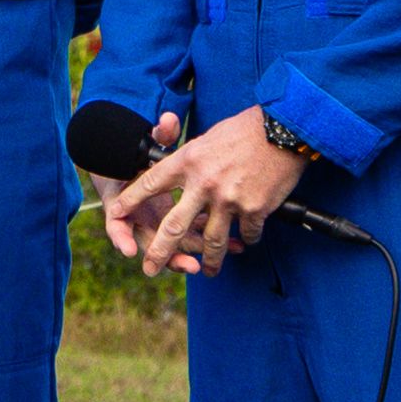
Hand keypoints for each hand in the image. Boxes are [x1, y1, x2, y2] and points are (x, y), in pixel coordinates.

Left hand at [104, 109, 300, 275]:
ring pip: (211, 240)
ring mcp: (228, 199)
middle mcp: (203, 183)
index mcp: (187, 161)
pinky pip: (247, 234)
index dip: (130, 202)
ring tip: (207, 271)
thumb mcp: (207, 138)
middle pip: (173, 226)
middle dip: (159, 252)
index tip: (116, 216)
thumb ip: (191, 161)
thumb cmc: (246, 130)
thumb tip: (181, 175)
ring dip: (209, 260)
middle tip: (149, 269)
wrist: (284, 130)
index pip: (149, 185)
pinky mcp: (254, 209)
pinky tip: (246, 243)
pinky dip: (246, 240)